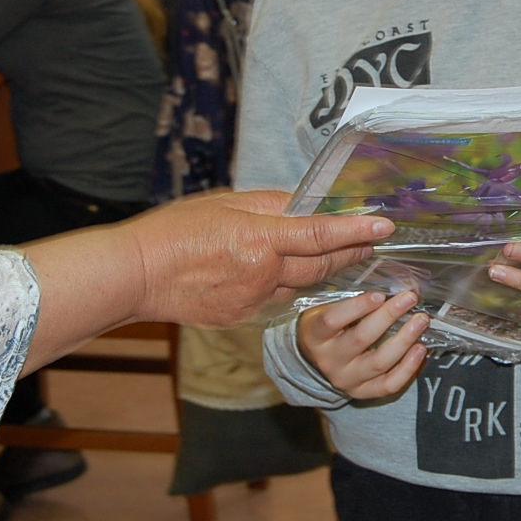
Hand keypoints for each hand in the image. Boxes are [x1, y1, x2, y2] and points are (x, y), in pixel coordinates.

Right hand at [126, 190, 393, 327]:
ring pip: (301, 286)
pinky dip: (286, 286)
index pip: (321, 235)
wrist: (135, 276)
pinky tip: (284, 275)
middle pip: (322, 266)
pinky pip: (276, 300)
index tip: (384, 226)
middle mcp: (263, 274)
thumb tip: (302, 206)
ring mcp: (254, 301)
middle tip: (373, 242)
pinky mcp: (243, 318)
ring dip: (321, 272)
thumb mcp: (224, 202)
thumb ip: (269, 205)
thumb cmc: (173, 230)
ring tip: (341, 257)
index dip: (356, 230)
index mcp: (259, 239)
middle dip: (351, 253)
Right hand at [298, 289, 427, 397]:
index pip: (333, 320)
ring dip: (404, 339)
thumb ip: (351, 299)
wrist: (316, 361)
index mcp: (314, 335)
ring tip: (421, 321)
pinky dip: (408, 368)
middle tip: (409, 298)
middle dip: (388, 316)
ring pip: (378, 363)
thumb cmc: (327, 327)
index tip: (380, 294)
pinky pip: (388, 384)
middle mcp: (328, 360)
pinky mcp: (362, 392)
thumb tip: (390, 285)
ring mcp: (345, 379)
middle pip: (361, 338)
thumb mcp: (326, 309)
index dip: (357, 306)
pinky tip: (420, 349)